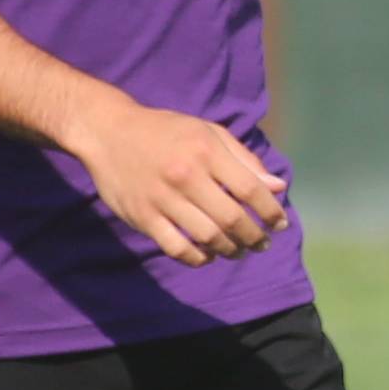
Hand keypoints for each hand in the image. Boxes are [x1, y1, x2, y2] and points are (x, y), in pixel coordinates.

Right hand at [69, 102, 290, 265]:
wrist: (108, 132)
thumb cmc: (167, 131)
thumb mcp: (209, 133)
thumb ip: (244, 160)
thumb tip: (278, 187)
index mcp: (206, 152)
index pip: (250, 190)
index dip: (271, 211)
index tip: (280, 224)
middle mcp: (185, 175)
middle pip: (232, 218)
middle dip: (254, 236)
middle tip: (262, 244)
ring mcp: (161, 198)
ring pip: (207, 236)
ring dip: (229, 250)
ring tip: (239, 251)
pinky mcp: (141, 216)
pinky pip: (175, 247)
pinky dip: (197, 258)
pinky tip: (208, 256)